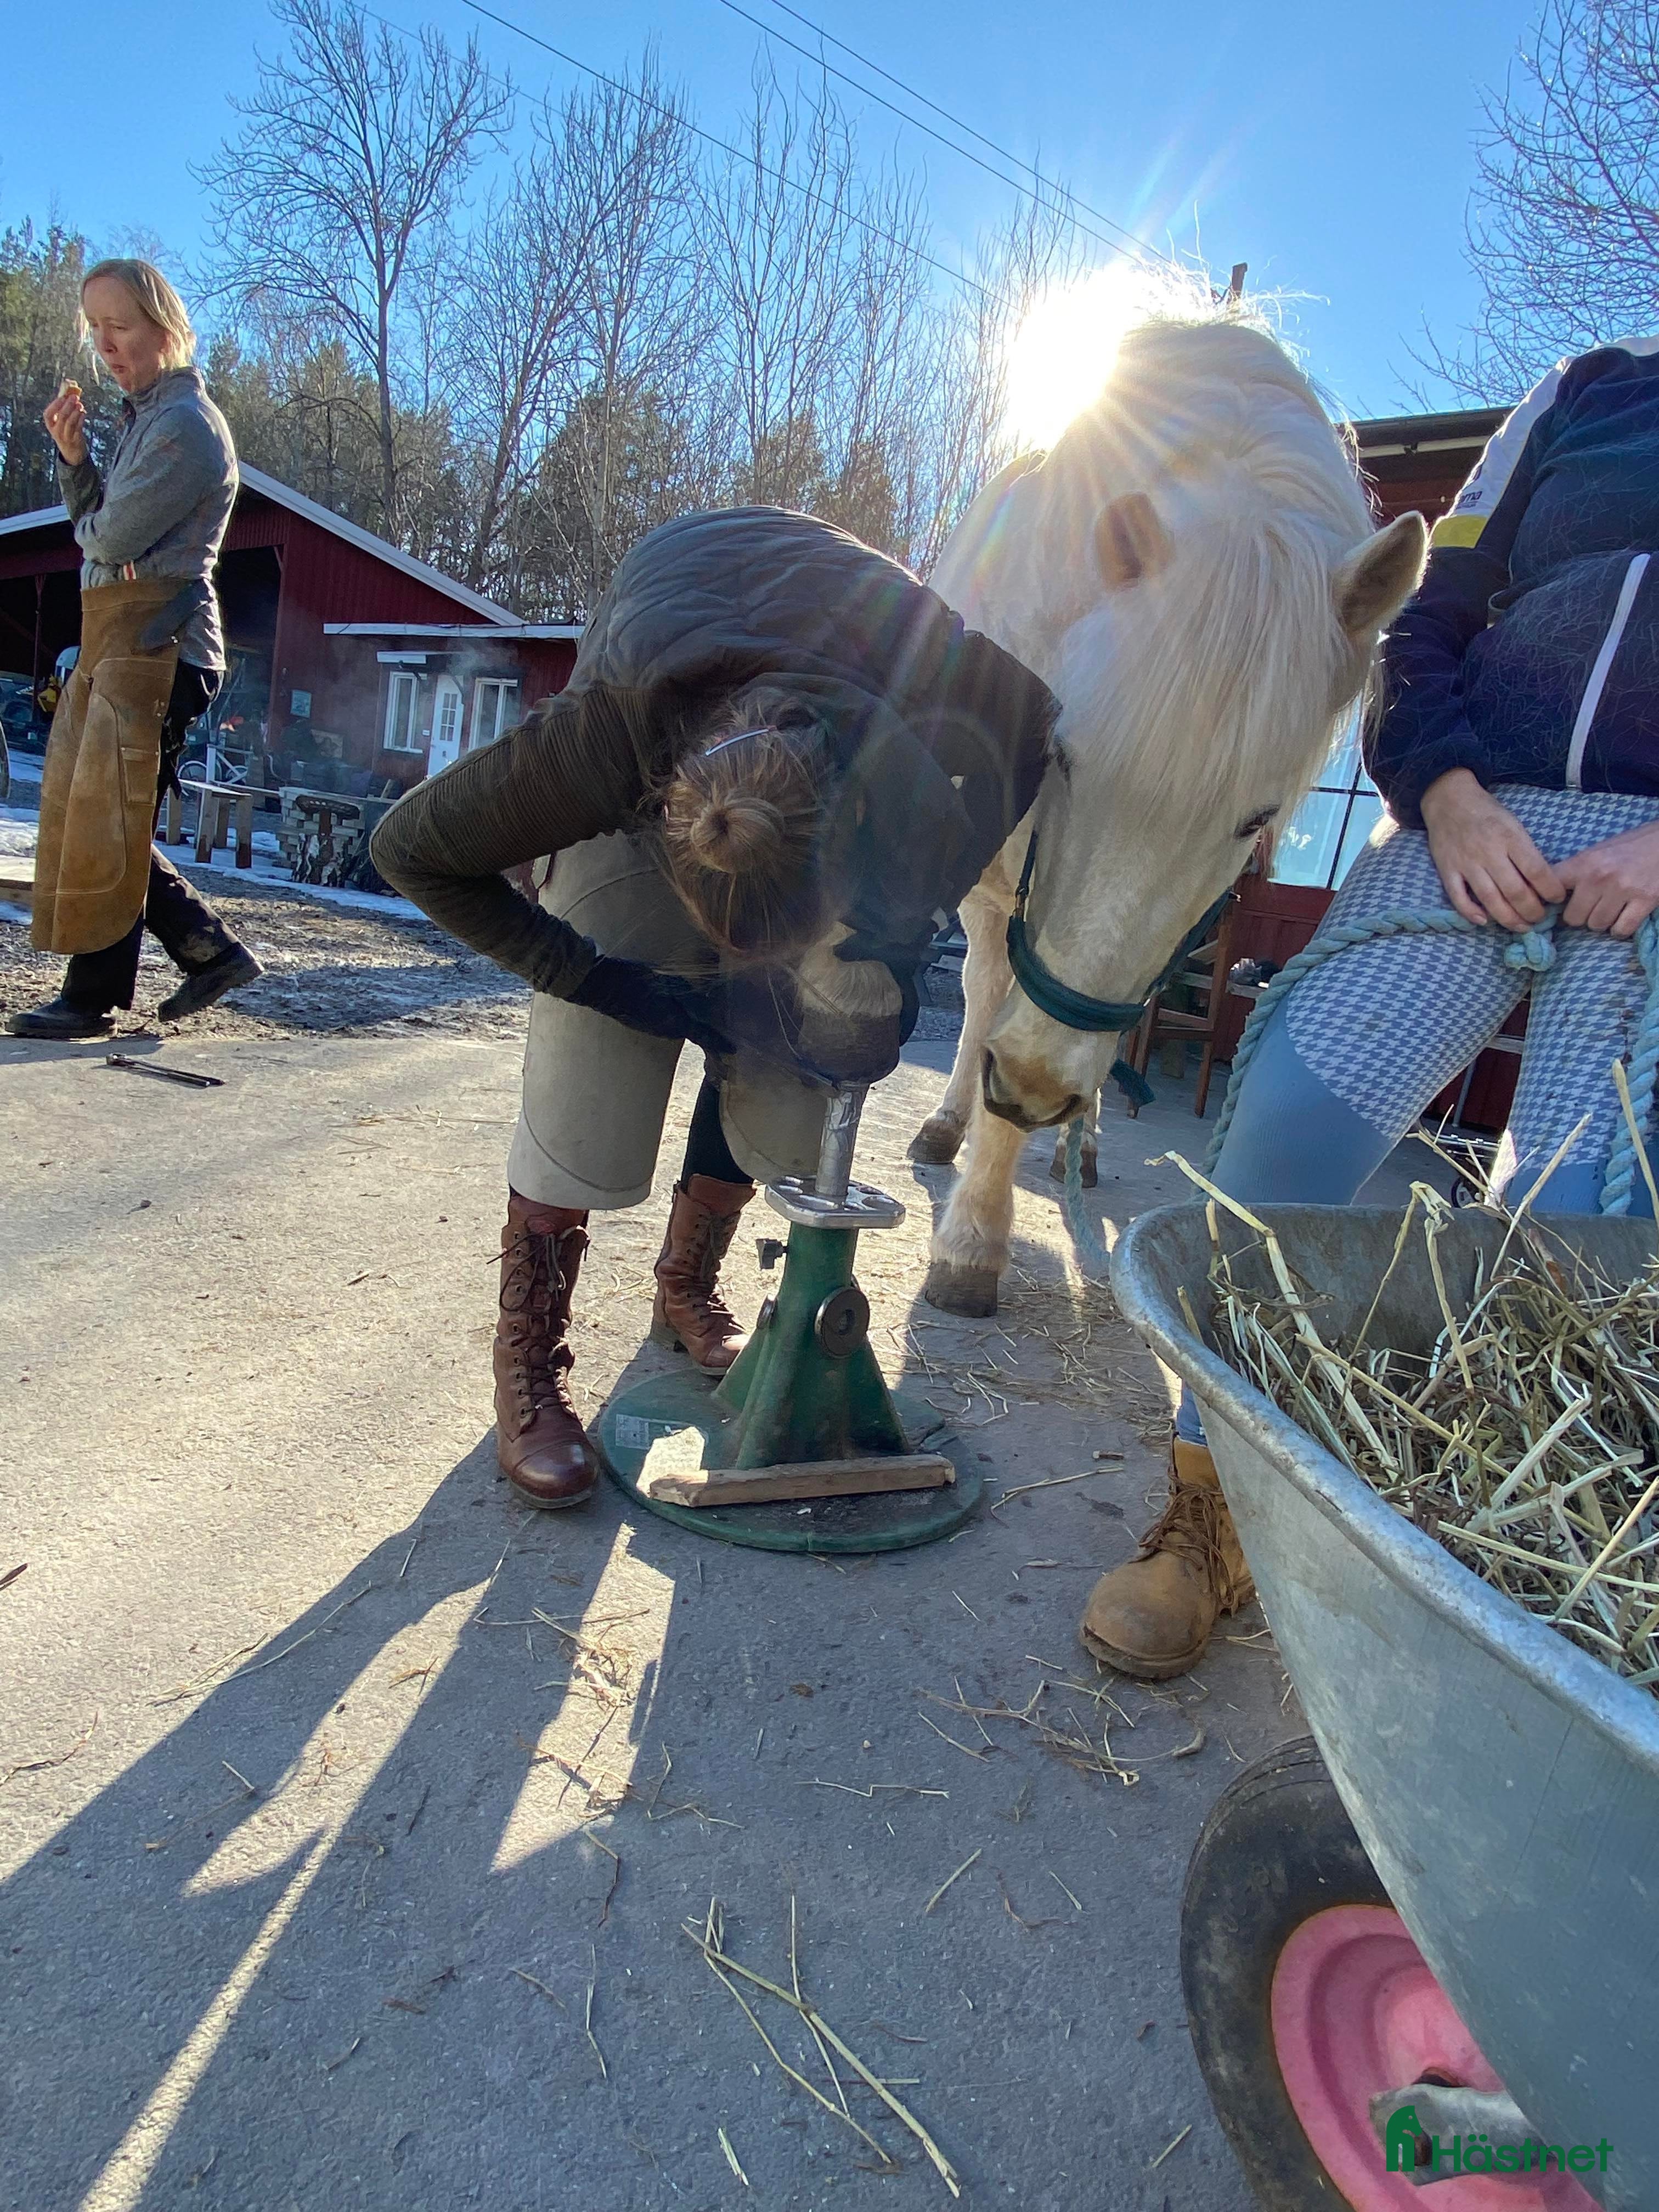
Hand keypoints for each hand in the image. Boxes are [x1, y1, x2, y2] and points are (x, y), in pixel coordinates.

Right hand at [42, 386, 86, 465]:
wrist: (72, 453)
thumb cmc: (66, 432)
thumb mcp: (60, 423)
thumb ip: (63, 410)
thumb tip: (69, 393)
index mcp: (50, 425)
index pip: (48, 414)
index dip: (55, 405)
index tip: (62, 397)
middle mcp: (56, 431)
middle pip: (61, 417)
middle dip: (68, 405)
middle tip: (74, 397)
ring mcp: (66, 436)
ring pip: (70, 422)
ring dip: (76, 411)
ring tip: (80, 404)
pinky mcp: (76, 439)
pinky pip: (78, 427)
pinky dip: (81, 418)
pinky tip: (83, 412)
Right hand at [568, 956, 732, 1055]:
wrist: (601, 986)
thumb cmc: (633, 979)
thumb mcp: (666, 981)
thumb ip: (688, 991)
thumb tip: (704, 998)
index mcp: (674, 1022)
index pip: (703, 1037)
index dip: (719, 1044)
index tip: (732, 1050)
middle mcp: (665, 1031)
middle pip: (693, 1032)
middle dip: (706, 1032)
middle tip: (721, 1027)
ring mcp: (653, 1029)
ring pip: (679, 1028)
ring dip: (690, 1025)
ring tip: (703, 1020)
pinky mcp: (643, 1024)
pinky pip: (666, 1024)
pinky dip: (676, 1020)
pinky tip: (679, 1009)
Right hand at [1419, 769, 1564, 928]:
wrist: (1450, 801)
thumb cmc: (1488, 814)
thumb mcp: (1514, 824)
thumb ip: (1525, 852)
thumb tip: (1541, 883)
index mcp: (1510, 837)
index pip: (1536, 871)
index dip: (1551, 890)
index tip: (1557, 899)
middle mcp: (1489, 852)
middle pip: (1515, 891)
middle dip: (1532, 911)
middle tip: (1540, 919)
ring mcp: (1466, 863)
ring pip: (1490, 899)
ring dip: (1508, 919)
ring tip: (1521, 927)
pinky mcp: (1447, 870)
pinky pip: (1458, 898)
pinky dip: (1471, 913)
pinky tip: (1484, 921)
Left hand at [1555, 820, 1658, 937]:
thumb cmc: (1629, 847)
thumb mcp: (1597, 852)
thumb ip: (1576, 872)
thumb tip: (1550, 896)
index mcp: (1584, 862)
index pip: (1551, 890)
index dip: (1552, 902)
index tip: (1557, 905)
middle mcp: (1599, 877)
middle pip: (1573, 918)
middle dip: (1581, 916)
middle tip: (1591, 908)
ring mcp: (1622, 890)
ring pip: (1596, 926)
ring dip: (1602, 922)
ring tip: (1610, 910)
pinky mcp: (1645, 900)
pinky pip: (1621, 930)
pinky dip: (1621, 929)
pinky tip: (1624, 917)